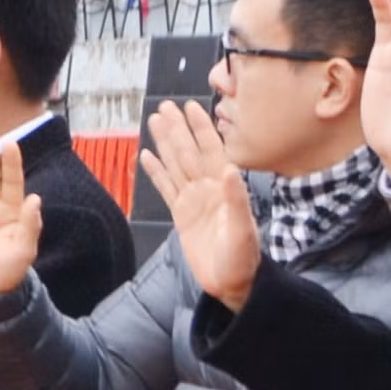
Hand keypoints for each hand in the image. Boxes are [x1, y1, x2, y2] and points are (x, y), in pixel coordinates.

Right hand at [144, 101, 262, 309]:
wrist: (232, 283)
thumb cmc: (243, 258)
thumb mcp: (243, 230)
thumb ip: (237, 199)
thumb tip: (228, 169)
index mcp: (224, 188)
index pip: (211, 150)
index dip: (201, 128)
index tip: (192, 107)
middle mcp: (208, 188)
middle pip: (189, 151)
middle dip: (178, 128)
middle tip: (165, 106)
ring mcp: (193, 200)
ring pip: (176, 164)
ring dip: (165, 143)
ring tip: (154, 121)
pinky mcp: (181, 214)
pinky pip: (166, 187)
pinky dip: (156, 172)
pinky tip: (147, 156)